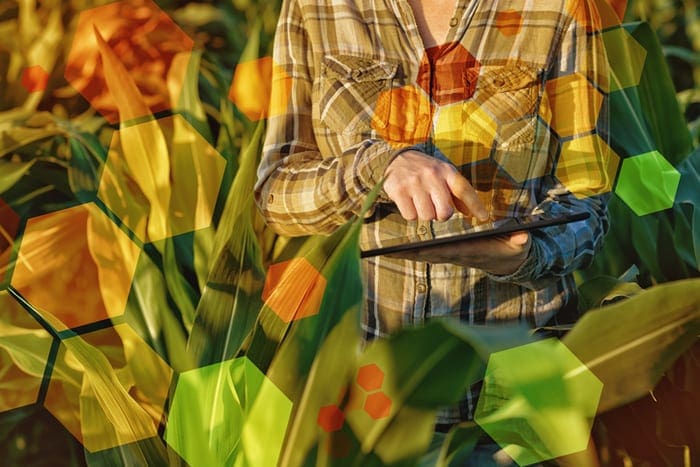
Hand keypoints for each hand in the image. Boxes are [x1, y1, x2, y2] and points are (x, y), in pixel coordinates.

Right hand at [383, 150, 488, 221]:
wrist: (397, 158)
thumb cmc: (425, 171)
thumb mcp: (443, 175)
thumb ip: (457, 194)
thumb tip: (472, 213)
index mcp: (446, 171)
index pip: (464, 190)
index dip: (475, 205)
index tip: (484, 217)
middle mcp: (431, 175)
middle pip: (445, 211)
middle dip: (441, 215)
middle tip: (434, 207)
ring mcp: (414, 182)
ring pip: (427, 216)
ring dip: (424, 214)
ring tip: (420, 202)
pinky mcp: (399, 190)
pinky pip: (410, 216)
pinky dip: (411, 213)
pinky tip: (409, 202)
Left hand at [390, 231, 530, 274]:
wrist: (510, 260)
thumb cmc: (514, 249)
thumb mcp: (520, 245)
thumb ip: (520, 241)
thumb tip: (523, 237)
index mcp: (471, 251)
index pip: (448, 251)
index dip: (430, 250)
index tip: (414, 249)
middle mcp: (458, 255)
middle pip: (430, 255)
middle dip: (411, 254)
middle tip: (390, 252)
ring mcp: (452, 255)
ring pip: (426, 255)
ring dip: (408, 254)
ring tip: (388, 251)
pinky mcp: (449, 253)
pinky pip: (428, 252)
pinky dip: (414, 251)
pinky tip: (399, 249)